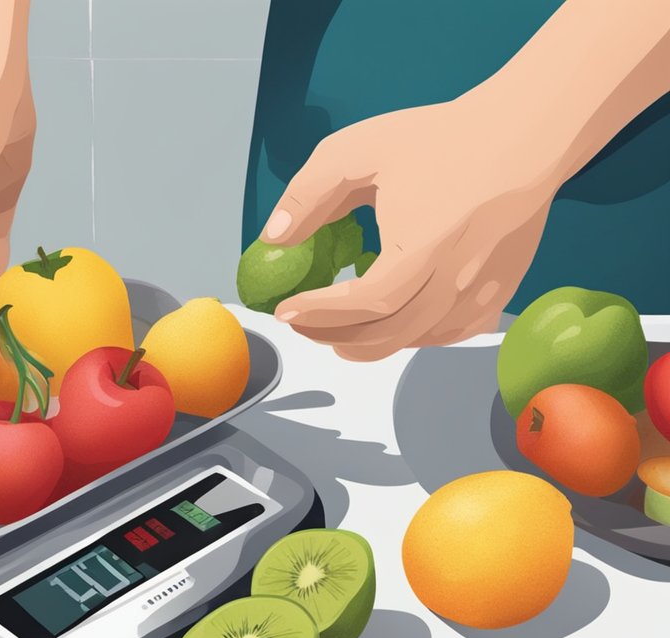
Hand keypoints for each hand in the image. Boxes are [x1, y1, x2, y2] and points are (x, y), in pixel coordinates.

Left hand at [263, 97, 562, 360]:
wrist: (524, 134)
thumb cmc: (441, 138)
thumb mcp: (358, 151)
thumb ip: (310, 195)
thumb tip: (274, 237)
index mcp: (422, 247)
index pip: (363, 304)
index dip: (319, 314)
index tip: (285, 310)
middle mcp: (456, 280)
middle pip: (386, 334)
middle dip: (333, 335)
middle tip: (301, 324)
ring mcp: (482, 291)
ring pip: (415, 339)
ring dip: (367, 343)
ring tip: (334, 332)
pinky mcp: (500, 292)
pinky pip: (448, 334)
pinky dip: (411, 337)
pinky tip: (390, 324)